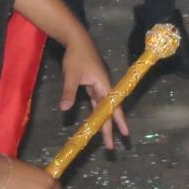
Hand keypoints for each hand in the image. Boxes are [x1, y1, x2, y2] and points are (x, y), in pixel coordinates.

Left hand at [59, 36, 128, 150]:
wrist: (77, 41)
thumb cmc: (77, 57)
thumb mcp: (72, 75)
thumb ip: (69, 91)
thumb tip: (65, 108)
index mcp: (103, 85)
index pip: (112, 107)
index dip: (118, 121)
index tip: (124, 134)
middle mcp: (104, 87)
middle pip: (110, 111)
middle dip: (111, 128)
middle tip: (111, 147)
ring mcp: (98, 86)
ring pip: (103, 108)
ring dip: (104, 122)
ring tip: (106, 137)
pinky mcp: (92, 84)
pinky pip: (97, 102)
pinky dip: (97, 112)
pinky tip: (95, 120)